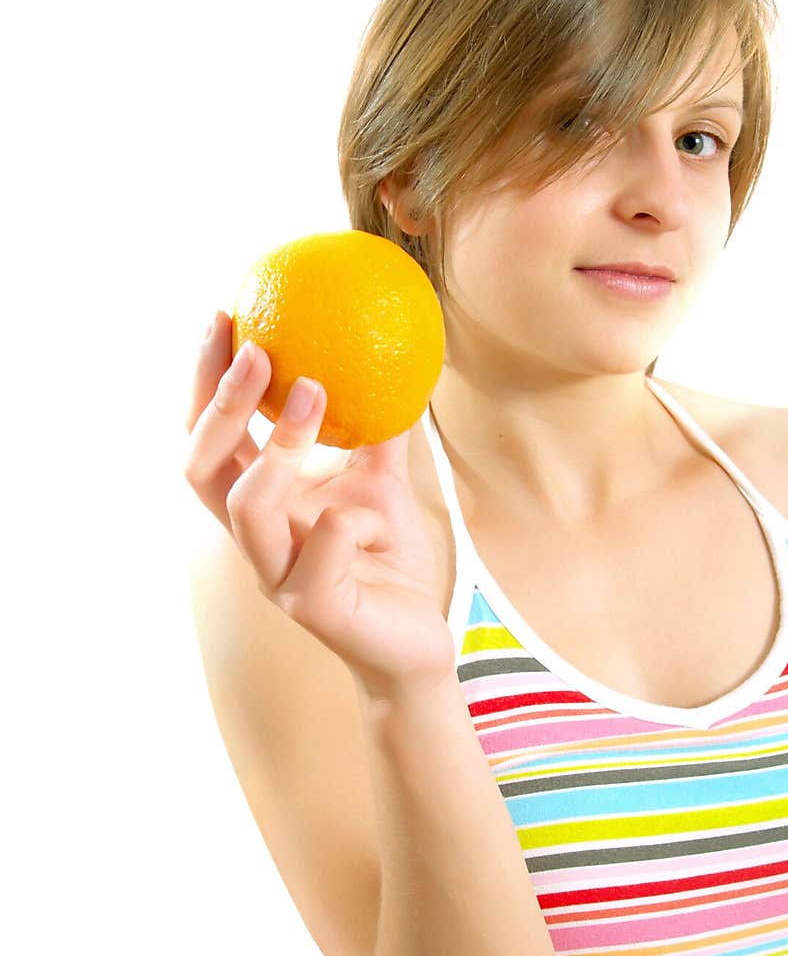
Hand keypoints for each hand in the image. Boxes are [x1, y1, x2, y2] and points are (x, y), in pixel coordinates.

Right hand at [183, 311, 456, 698]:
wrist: (417, 639)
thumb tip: (387, 353)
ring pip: (247, 511)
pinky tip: (365, 518)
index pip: (212, 437)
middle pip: (202, 469)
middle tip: (255, 349)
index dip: (207, 379)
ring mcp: (279, 576)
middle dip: (220, 405)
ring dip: (277, 448)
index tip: (223, 316)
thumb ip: (375, 427)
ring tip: (316, 393)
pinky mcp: (315, 610)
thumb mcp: (383, 481)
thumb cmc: (388, 559)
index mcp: (262, 502)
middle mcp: (257, 537)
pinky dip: (344, 527)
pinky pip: (319, 558)